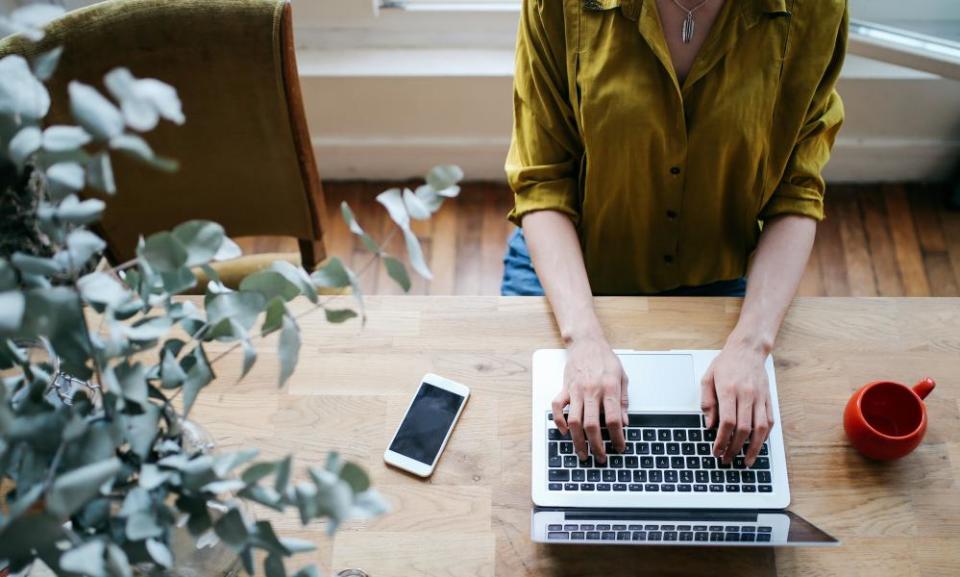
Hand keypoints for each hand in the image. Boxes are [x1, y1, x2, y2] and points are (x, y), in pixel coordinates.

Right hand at [552, 336, 628, 463]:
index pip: (613, 419)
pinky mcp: (564, 388)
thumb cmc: (605, 359)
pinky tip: (565, 431)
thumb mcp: (622, 377)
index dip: (617, 437)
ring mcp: (575, 390)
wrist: (586, 342)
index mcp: (609, 388)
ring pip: (574, 421)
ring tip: (582, 453)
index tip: (620, 447)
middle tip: (600, 458)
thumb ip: (623, 401)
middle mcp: (591, 391)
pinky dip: (559, 421)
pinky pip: (557, 407)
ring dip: (577, 440)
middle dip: (596, 446)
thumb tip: (625, 423)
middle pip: (592, 425)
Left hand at [700, 340, 774, 466]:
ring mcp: (760, 397)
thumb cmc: (726, 363)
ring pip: (760, 429)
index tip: (716, 451)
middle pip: (744, 429)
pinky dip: (764, 437)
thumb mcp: (708, 378)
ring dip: (754, 448)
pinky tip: (758, 446)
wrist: (748, 349)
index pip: (727, 422)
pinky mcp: (768, 399)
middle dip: (735, 448)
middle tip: (727, 459)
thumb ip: (707, 402)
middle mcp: (746, 395)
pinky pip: (770, 421)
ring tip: (747, 461)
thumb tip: (709, 425)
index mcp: (729, 390)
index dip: (722, 440)